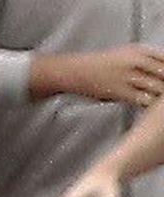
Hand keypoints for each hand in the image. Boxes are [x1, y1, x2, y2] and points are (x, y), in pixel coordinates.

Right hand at [36, 43, 163, 103]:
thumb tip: (158, 71)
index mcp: (140, 50)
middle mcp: (137, 61)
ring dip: (161, 98)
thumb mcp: (125, 55)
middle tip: (163, 96)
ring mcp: (130, 76)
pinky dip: (150, 105)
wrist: (78, 71)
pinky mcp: (122, 92)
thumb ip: (143, 60)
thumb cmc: (100, 65)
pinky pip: (144, 100)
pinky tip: (150, 111)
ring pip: (157, 88)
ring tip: (160, 106)